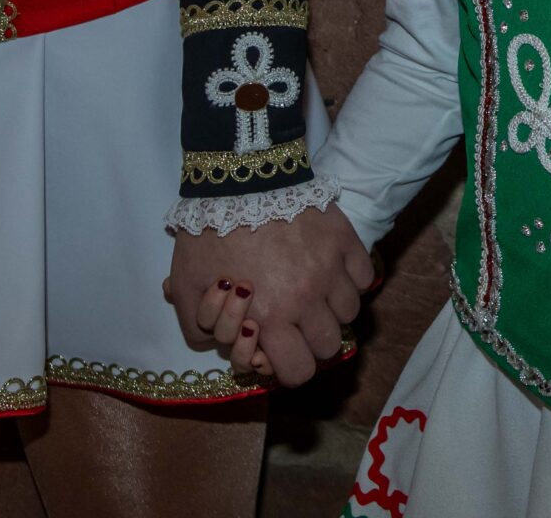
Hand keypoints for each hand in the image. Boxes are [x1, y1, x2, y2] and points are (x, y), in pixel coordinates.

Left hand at [165, 203, 372, 388]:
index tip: (281, 351)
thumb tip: (218, 346)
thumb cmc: (208, 232)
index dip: (290, 368)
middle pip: (331, 347)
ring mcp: (331, 270)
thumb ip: (196, 328)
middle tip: (297, 323)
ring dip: (333, 310)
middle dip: (313, 342)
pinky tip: (333, 272)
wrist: (239, 178)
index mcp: (269, 317)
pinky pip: (365, 276)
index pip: (299, 371)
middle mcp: (307, 300)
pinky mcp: (345, 241)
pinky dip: (352, 280)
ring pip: (350, 313)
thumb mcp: (185, 286)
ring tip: (315, 294)